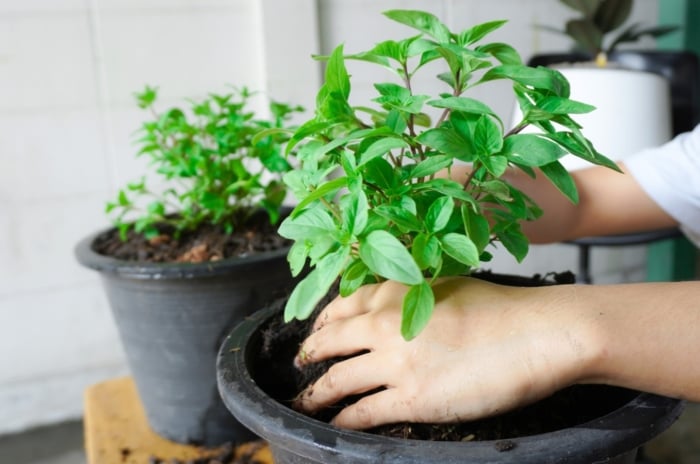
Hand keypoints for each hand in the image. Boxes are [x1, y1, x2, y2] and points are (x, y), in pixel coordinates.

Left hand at [293, 277, 598, 429]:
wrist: (537, 333)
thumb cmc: (501, 309)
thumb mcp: (446, 285)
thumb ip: (409, 294)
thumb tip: (388, 307)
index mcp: (394, 291)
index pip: (341, 305)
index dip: (321, 321)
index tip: (316, 331)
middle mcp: (386, 322)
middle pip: (329, 341)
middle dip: (308, 354)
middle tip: (300, 363)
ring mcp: (396, 361)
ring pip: (336, 379)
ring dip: (315, 393)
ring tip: (305, 401)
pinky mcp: (412, 398)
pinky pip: (362, 413)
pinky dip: (342, 420)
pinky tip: (335, 424)